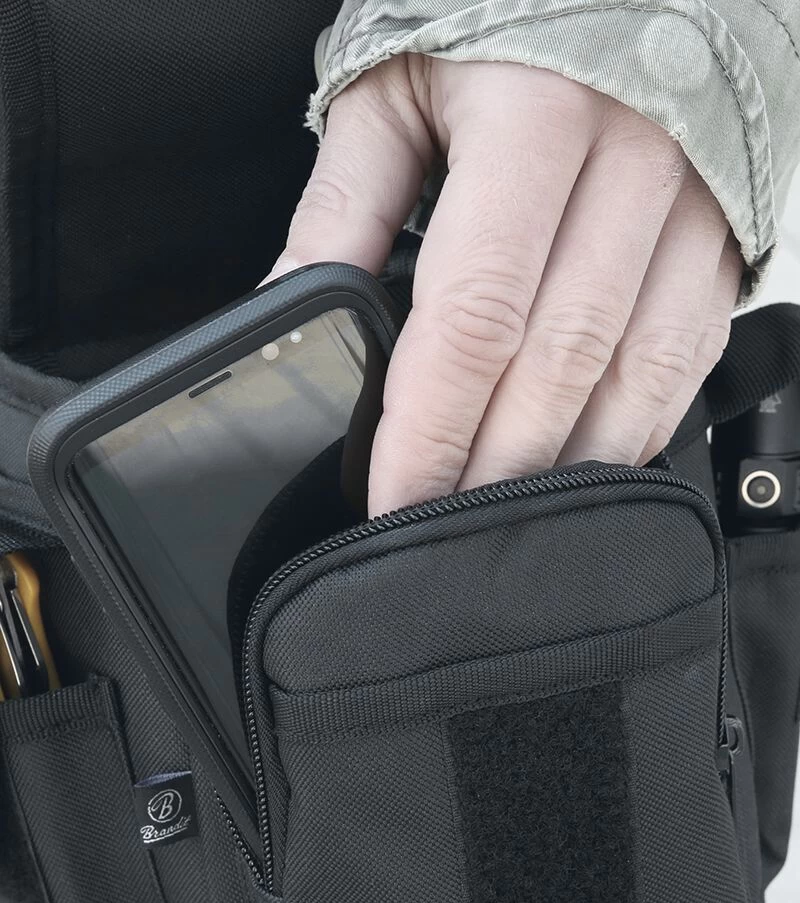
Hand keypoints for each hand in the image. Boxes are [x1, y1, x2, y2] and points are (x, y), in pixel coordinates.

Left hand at [272, 57, 740, 516]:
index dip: (430, 427)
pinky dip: (635, 428)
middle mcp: (633, 163)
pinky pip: (685, 358)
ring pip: (634, 376)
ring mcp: (693, 206)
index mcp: (536, 117)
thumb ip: (345, 204)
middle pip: (557, 365)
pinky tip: (585, 468)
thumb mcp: (398, 87)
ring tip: (506, 521)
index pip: (474, 315)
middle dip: (492, 468)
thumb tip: (291, 304)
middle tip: (439, 531)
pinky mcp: (723, 238)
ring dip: (565, 467)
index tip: (393, 498)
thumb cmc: (501, 13)